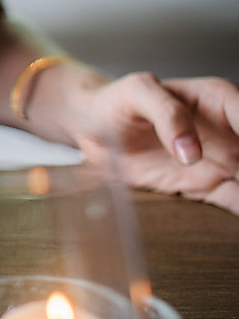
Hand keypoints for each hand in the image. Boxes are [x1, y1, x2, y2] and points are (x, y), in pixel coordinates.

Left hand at [75, 74, 238, 213]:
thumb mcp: (137, 93)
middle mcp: (230, 131)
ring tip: (237, 190)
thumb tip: (191, 153)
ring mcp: (223, 160)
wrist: (94, 126)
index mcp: (218, 100)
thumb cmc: (118, 101)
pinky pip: (236, 201)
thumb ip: (167, 114)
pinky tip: (237, 226)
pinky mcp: (207, 185)